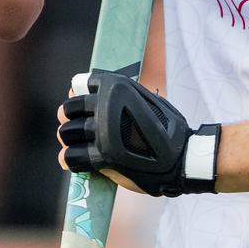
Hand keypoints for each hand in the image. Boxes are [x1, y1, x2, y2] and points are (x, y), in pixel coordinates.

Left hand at [56, 71, 218, 196]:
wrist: (182, 157)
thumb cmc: (164, 127)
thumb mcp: (142, 98)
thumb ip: (115, 95)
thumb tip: (76, 88)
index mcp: (115, 86)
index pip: (81, 85)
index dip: (80, 98)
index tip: (84, 109)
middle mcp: (105, 105)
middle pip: (69, 110)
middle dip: (70, 120)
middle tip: (77, 129)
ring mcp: (102, 131)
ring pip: (66, 133)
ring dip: (70, 141)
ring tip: (78, 146)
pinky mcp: (102, 157)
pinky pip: (71, 157)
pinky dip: (70, 160)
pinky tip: (76, 162)